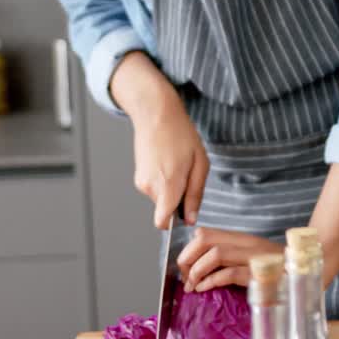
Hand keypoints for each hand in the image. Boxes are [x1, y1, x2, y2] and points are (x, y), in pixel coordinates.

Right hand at [127, 84, 209, 228]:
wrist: (156, 115)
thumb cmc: (181, 135)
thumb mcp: (200, 164)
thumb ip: (195, 194)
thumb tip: (190, 219)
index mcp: (168, 184)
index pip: (162, 222)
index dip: (174, 224)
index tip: (185, 217)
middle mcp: (150, 187)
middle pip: (166, 209)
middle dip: (179, 200)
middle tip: (188, 175)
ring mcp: (141, 182)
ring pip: (161, 198)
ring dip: (172, 189)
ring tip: (178, 164)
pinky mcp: (138, 177)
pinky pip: (155, 189)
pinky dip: (164, 181)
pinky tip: (168, 162)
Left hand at [177, 228, 282, 291]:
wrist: (306, 276)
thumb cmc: (277, 272)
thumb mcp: (250, 260)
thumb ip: (229, 259)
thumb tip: (197, 267)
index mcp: (242, 239)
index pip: (206, 233)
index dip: (188, 249)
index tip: (184, 267)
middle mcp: (247, 243)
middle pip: (205, 239)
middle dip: (187, 258)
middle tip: (184, 278)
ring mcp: (255, 257)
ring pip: (216, 253)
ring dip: (197, 270)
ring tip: (192, 285)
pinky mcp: (260, 274)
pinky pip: (230, 273)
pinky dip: (211, 281)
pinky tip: (204, 289)